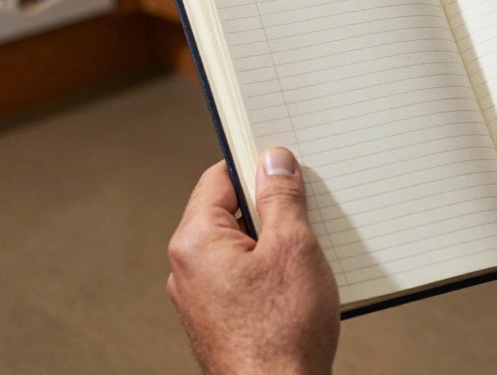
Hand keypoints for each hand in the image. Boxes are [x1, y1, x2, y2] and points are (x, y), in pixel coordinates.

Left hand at [167, 148, 338, 374]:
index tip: (285, 164)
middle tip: (307, 209)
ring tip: (308, 253)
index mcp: (195, 241)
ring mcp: (201, 298)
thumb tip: (273, 161)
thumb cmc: (281, 334)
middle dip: (270, 207)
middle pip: (229, 212)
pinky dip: (270, 270)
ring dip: (273, 241)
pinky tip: (300, 283)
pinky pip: (243, 276)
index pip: (219, 178)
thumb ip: (281, 198)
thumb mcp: (293, 247)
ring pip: (239, 246)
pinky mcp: (220, 319)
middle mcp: (188, 268)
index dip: (255, 165)